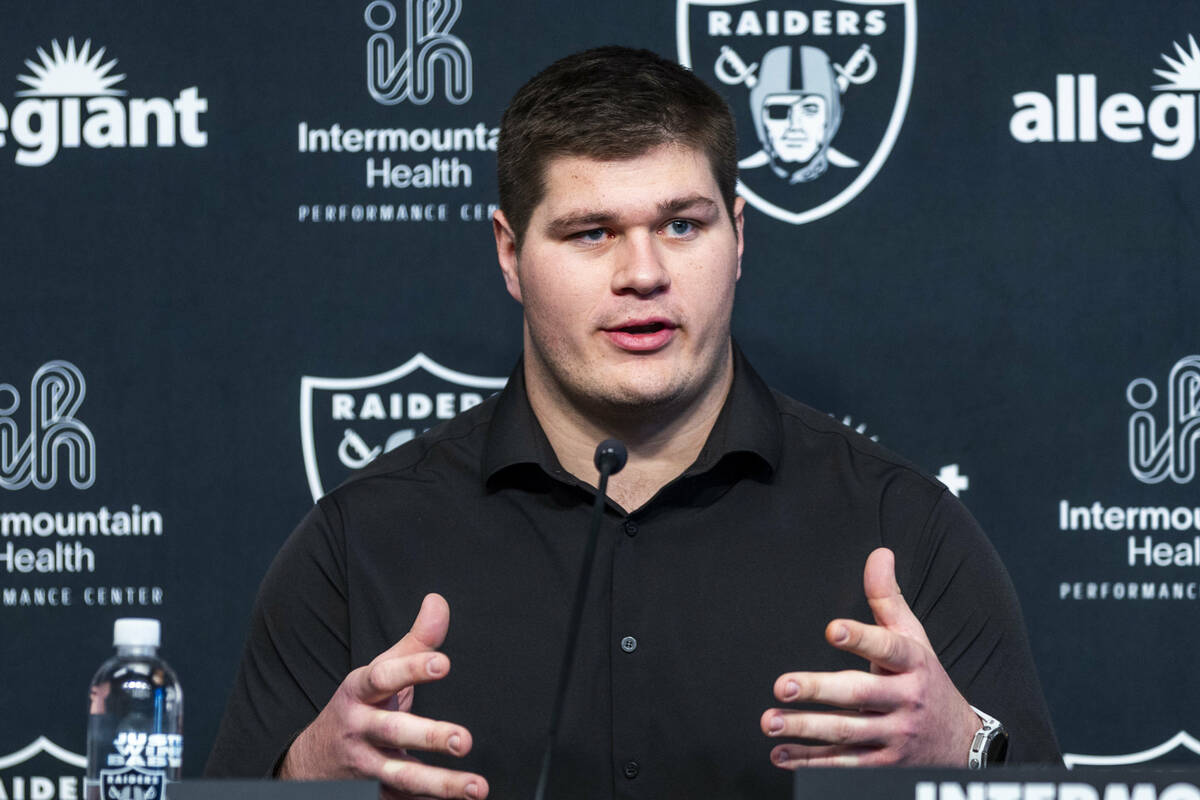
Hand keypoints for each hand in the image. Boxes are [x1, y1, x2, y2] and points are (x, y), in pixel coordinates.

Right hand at [280, 593, 488, 798]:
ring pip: (402, 777)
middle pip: (393, 732)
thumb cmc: (360, 707)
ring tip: (476, 787)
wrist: (311, 760)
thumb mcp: (378, 673)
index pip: (382, 676)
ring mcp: (364, 766)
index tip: (443, 663)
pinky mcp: (373, 794)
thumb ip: (414, 643)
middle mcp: (359, 729)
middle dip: (429, 735)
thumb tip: (438, 602)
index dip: (411, 669)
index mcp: (359, 692)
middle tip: (464, 740)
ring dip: (441, 785)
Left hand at [762, 547, 980, 766]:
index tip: (832, 629)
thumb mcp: (914, 638)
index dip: (861, 638)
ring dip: (805, 728)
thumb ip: (888, 598)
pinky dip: (810, 761)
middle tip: (781, 685)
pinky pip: (844, 763)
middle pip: (860, 694)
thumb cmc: (924, 678)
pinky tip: (780, 754)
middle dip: (819, 690)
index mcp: (914, 663)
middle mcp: (906, 700)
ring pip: (847, 732)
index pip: (888, 647)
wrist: (959, 741)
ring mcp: (896, 736)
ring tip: (769, 720)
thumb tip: (879, 553)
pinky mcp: (884, 764)